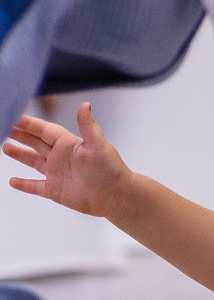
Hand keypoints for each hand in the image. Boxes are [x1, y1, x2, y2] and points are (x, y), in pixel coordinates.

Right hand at [3, 102, 131, 217]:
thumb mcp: (98, 145)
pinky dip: (24, 184)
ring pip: (33, 161)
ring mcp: (57, 173)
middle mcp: (60, 157)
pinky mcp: (56, 190)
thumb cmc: (111, 168)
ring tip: (5, 147)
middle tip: (4, 126)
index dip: (30, 124)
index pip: (44, 130)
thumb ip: (88, 126)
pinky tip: (12, 181)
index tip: (14, 116)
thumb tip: (85, 104)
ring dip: (20, 155)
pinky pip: (35, 186)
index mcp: (68, 144)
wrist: (117, 195)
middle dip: (21, 135)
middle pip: (36, 142)